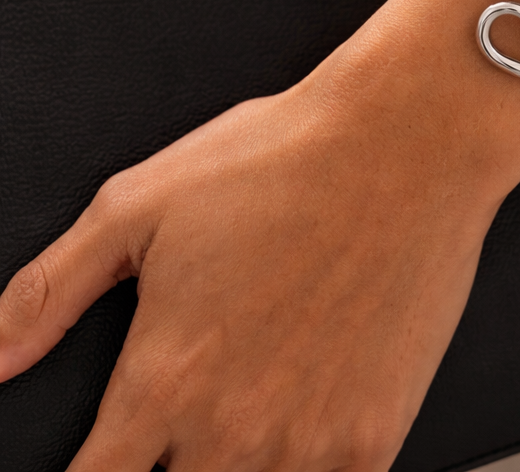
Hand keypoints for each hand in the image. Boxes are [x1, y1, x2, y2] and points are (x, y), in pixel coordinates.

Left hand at [0, 9, 519, 470]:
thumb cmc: (285, 161)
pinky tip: (300, 425)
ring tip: (247, 407)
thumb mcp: (141, 202)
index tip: (103, 458)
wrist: (405, 144)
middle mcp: (232, 429)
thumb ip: (50, 290)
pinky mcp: (374, 436)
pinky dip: (302, 467)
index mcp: (164, 380)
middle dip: (161, 463)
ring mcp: (310, 442)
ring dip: (232, 464)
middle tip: (186, 413)